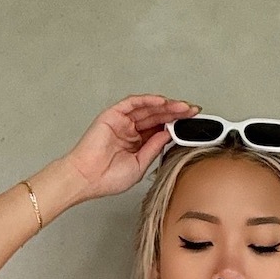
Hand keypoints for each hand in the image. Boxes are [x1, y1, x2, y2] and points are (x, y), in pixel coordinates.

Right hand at [56, 96, 195, 204]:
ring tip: (182, 107)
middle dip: (176, 113)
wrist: (87, 178)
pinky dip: (147, 100)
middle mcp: (130, 131)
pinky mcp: (113, 115)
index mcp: (136, 143)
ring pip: (147, 108)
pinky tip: (162, 101)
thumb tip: (169, 134)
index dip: (176, 124)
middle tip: (192, 111)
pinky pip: (132, 103)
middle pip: (156, 117)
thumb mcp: (140, 164)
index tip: (192, 122)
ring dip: (166, 106)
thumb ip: (154, 147)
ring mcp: (122, 122)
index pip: (160, 129)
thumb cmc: (107, 178)